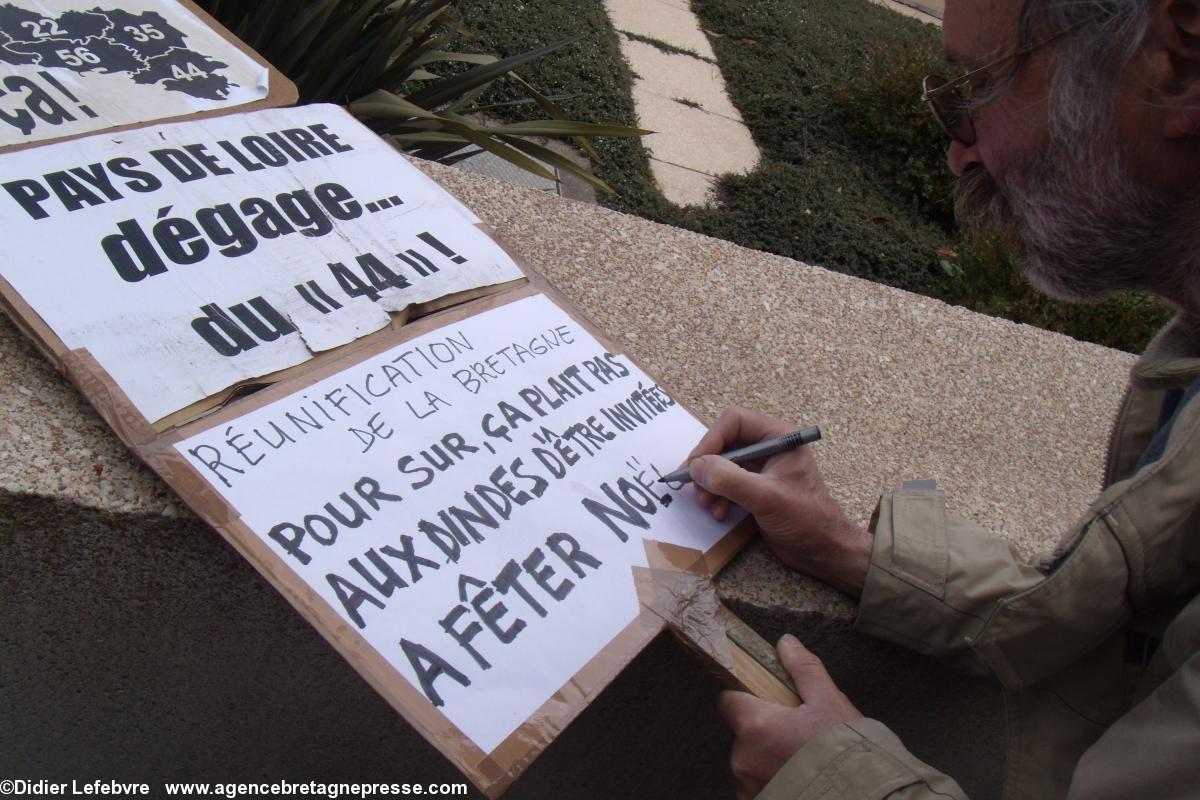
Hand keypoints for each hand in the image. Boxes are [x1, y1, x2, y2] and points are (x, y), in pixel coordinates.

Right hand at [686, 406, 871, 595]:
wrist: (823, 551)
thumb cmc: (806, 519)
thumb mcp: (766, 497)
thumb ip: (730, 479)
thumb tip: (696, 467)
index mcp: (778, 437)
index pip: (735, 421)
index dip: (712, 439)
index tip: (697, 464)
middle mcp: (769, 448)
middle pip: (725, 443)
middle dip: (708, 466)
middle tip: (695, 487)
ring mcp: (762, 469)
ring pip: (722, 465)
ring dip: (710, 484)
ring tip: (707, 505)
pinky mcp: (756, 489)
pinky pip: (727, 484)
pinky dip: (718, 496)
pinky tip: (719, 512)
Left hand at [719, 634, 862, 799]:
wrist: (863, 796)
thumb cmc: (846, 753)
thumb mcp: (829, 702)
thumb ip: (804, 669)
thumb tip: (787, 643)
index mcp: (755, 726)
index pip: (729, 702)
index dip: (745, 698)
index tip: (765, 701)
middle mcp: (744, 759)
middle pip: (744, 734)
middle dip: (765, 731)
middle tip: (797, 734)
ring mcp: (749, 787)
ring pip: (752, 763)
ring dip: (769, 759)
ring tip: (802, 759)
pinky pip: (759, 787)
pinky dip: (774, 781)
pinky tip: (800, 778)